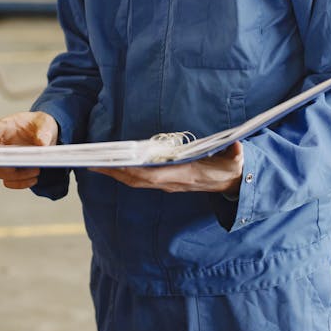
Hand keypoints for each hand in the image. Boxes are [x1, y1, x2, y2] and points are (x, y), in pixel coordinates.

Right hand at [0, 110, 57, 189]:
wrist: (44, 134)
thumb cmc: (39, 124)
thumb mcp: (45, 122)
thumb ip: (43, 131)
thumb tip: (42, 144)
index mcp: (4, 127)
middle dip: (7, 165)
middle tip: (24, 164)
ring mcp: (3, 159)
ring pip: (1, 173)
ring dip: (18, 175)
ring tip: (36, 170)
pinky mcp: (10, 170)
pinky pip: (9, 182)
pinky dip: (20, 183)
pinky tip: (34, 179)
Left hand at [92, 141, 243, 194]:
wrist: (231, 183)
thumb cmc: (230, 168)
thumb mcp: (236, 161)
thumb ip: (236, 154)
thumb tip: (238, 146)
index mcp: (183, 175)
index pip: (152, 176)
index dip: (132, 171)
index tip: (114, 165)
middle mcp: (171, 182)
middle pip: (136, 180)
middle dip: (114, 172)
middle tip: (92, 162)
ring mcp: (167, 184)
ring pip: (136, 181)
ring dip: (116, 173)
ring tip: (97, 163)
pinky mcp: (165, 181)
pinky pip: (140, 179)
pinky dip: (125, 173)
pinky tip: (115, 165)